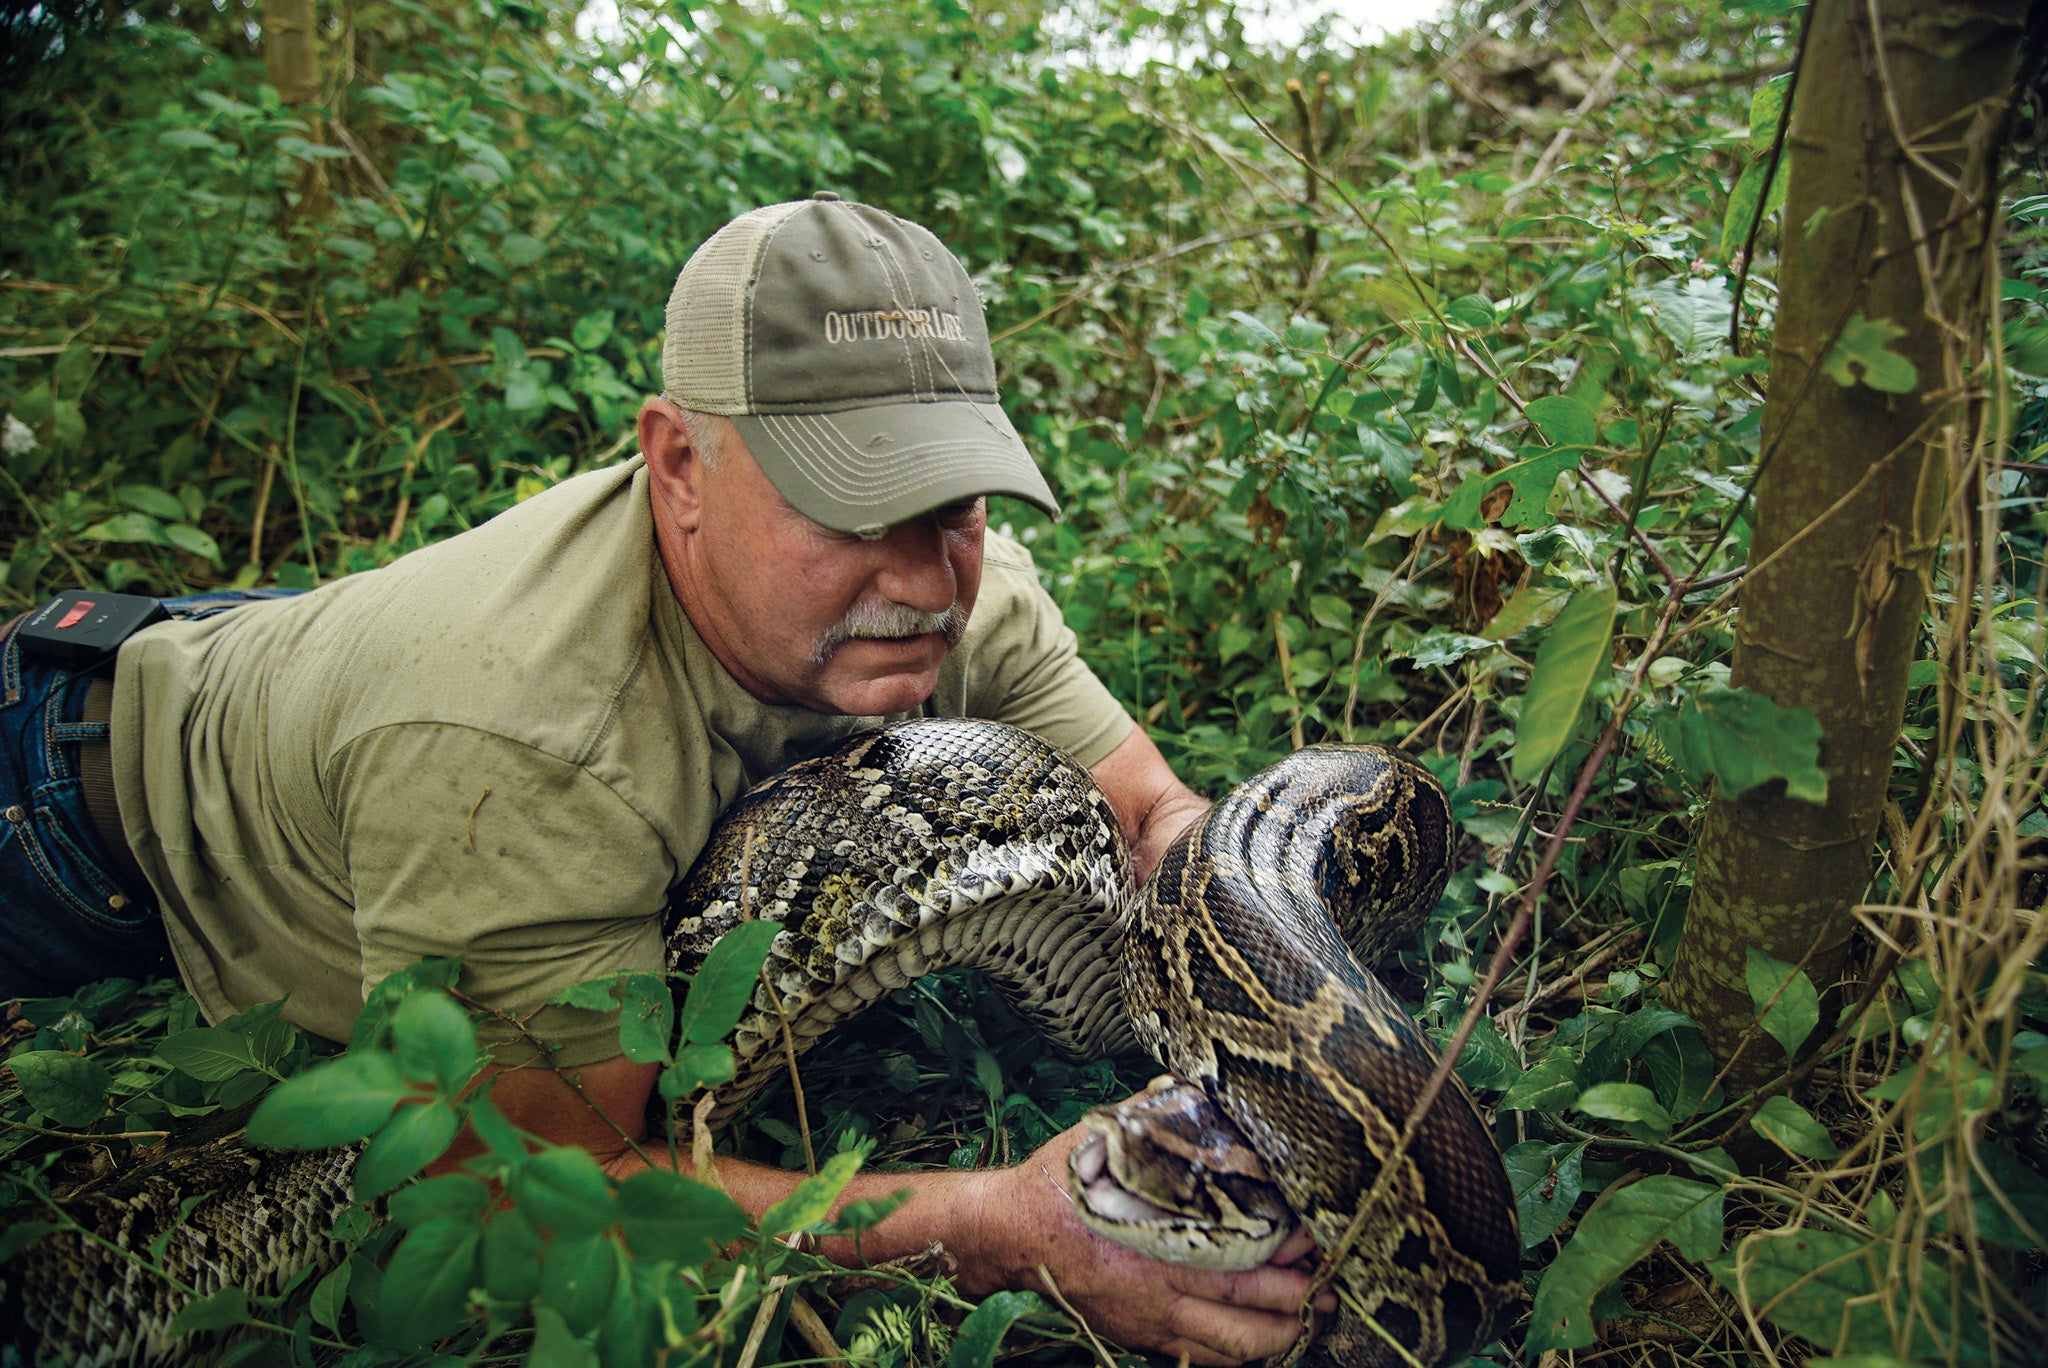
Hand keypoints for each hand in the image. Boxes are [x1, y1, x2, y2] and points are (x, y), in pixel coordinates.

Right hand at [960, 1119, 1331, 1366]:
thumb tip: (1191, 1088)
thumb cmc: (1057, 1185)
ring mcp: (1149, 1324)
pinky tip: (1259, 1342)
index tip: (1319, 1244)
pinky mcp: (1138, 1338)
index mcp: (1157, 1246)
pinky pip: (1198, 1360)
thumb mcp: (1103, 1140)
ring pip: (1228, 1350)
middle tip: (1333, 1291)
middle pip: (1248, 1317)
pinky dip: (1235, 1356)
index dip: (1289, 1260)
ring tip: (1307, 1321)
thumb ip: (1152, 1118)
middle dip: (1299, 1306)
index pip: (1242, 1263)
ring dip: (1275, 1339)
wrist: (1008, 1234)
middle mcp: (1159, 1295)